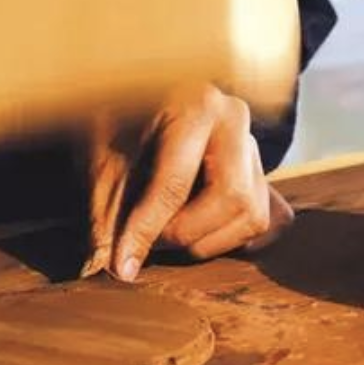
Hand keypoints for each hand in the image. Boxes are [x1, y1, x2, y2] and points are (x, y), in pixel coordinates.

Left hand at [82, 83, 294, 282]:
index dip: (146, 230)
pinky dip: (228, 236)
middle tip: (149, 241)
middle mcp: (236, 120)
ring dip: (206, 240)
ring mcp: (254, 146)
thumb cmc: (119, 122)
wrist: (141, 95)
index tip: (124, 265)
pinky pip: (262, 220)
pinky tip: (195, 229)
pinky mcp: (260, 171)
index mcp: (196, 105)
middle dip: (186, 233)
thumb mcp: (102, 158)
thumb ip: (107, 212)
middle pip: (232, 199)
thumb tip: (114, 269)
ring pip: (252, 216)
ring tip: (166, 232)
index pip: (175, 183)